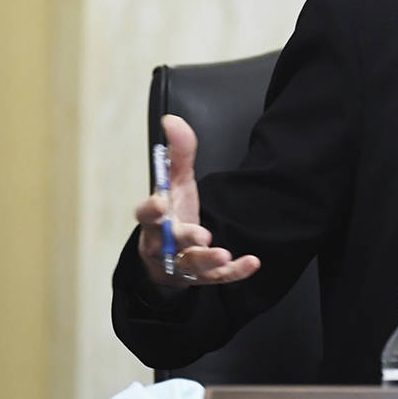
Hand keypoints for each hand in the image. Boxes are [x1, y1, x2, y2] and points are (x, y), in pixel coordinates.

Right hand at [134, 114, 260, 288]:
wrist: (172, 257)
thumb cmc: (173, 214)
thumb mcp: (175, 183)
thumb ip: (177, 153)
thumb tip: (172, 119)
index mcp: (154, 220)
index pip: (145, 215)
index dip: (151, 210)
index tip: (160, 203)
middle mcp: (163, 244)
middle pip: (168, 243)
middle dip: (184, 238)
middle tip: (201, 235)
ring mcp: (181, 262)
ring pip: (191, 264)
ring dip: (207, 259)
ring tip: (223, 254)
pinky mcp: (201, 278)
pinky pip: (217, 278)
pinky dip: (234, 272)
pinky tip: (252, 262)